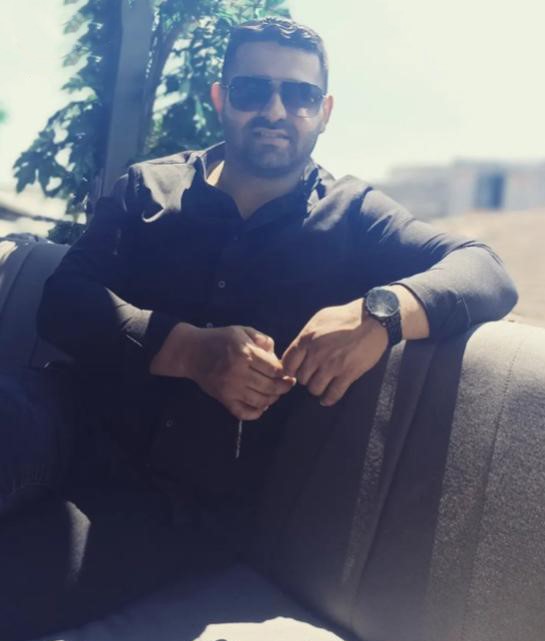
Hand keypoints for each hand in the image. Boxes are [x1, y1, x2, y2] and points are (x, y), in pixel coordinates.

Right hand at [150, 322, 294, 419]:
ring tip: (276, 394)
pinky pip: (243, 412)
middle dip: (283, 387)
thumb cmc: (218, 339)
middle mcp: (238, 372)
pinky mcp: (223, 399)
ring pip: (260, 401)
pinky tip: (261, 406)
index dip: (285, 372)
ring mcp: (230, 388)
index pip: (274, 369)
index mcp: (245, 353)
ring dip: (272, 400)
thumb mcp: (241, 331)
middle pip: (270, 386)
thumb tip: (276, 354)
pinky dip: (256, 413)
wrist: (191, 352)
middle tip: (287, 385)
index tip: (288, 372)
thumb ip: (261, 339)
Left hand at [281, 299, 388, 406]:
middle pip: (301, 378)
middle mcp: (317, 354)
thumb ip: (306, 336)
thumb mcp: (319, 319)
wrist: (372, 319)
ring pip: (314, 389)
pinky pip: (333, 394)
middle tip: (312, 376)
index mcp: (307, 339)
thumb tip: (297, 350)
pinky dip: (328, 399)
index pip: (288, 364)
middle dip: (305, 378)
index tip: (295, 372)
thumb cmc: (345, 317)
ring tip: (321, 384)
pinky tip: (327, 399)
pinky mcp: (348, 373)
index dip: (289, 370)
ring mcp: (332, 365)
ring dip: (317, 388)